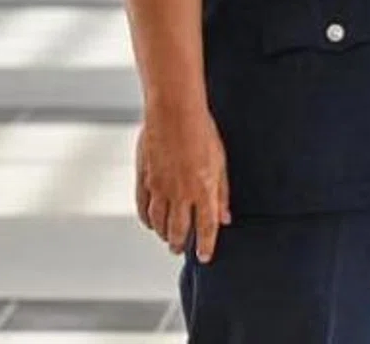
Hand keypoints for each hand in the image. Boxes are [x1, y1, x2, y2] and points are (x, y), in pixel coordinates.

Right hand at [134, 104, 230, 261]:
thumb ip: (222, 192)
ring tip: (167, 239)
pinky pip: (143, 207)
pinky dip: (146, 219)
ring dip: (163, 233)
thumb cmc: (202, 132)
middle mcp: (181, 194)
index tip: (205, 257)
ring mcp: (160, 188)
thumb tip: (225, 217)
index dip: (206, 245)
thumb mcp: (220, 162)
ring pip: (159, 222)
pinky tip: (150, 223)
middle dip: (180, 243)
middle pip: (179, 229)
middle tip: (179, 249)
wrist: (174, 113)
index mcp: (204, 190)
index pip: (206, 228)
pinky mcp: (144, 179)